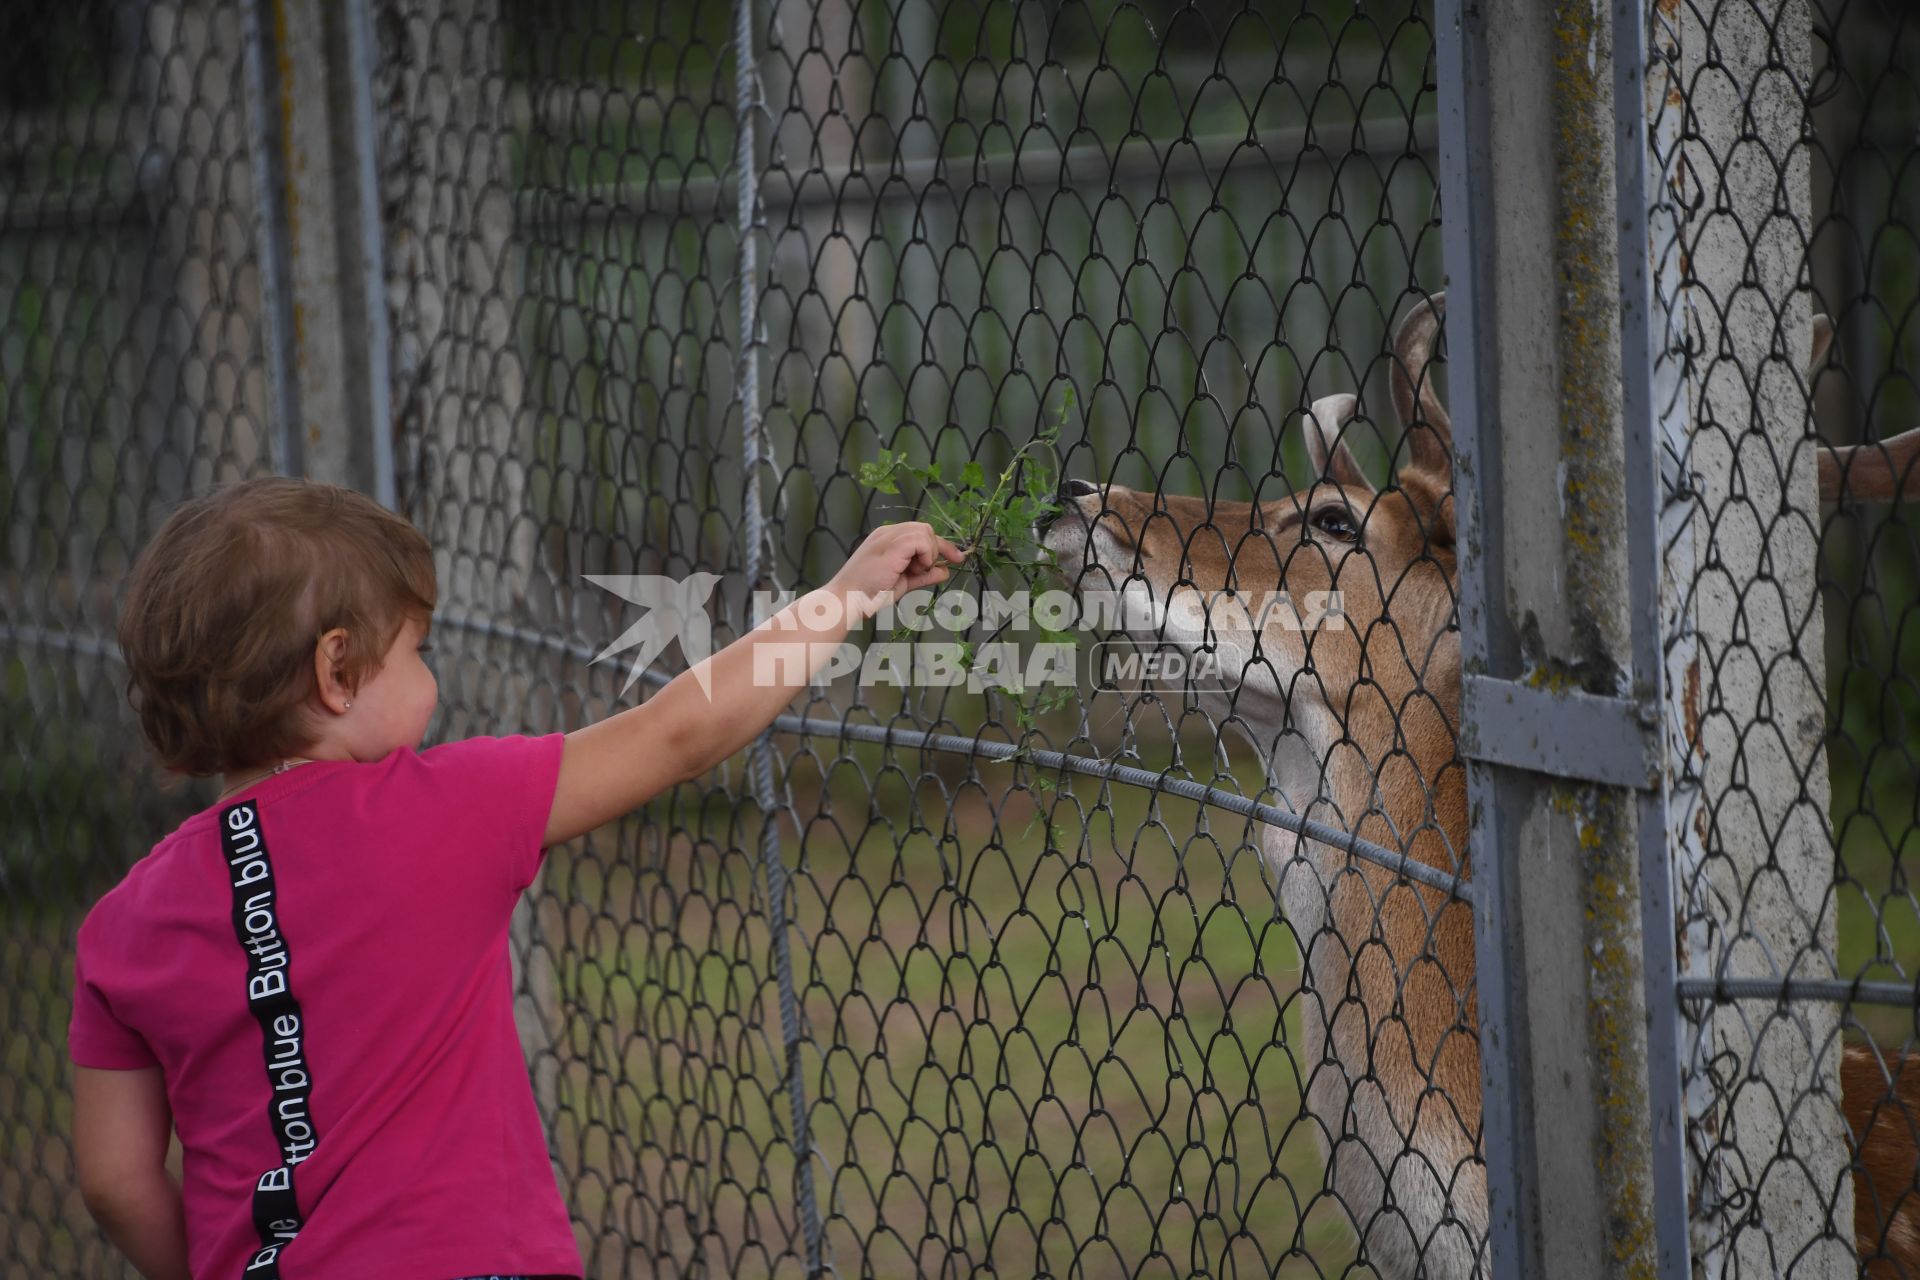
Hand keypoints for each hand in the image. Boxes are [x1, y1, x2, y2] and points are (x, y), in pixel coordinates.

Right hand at [829, 522, 966, 622]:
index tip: (956, 558)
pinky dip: (926, 554)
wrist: (848, 599)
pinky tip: (916, 568)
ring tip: (915, 571)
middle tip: (931, 569)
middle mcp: (888, 533)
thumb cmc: (869, 593)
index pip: (919, 534)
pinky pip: (921, 539)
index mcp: (887, 539)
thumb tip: (944, 570)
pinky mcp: (892, 544)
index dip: (939, 546)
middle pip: (925, 529)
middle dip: (938, 548)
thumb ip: (923, 575)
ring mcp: (889, 536)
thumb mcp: (903, 582)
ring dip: (929, 553)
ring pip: (925, 531)